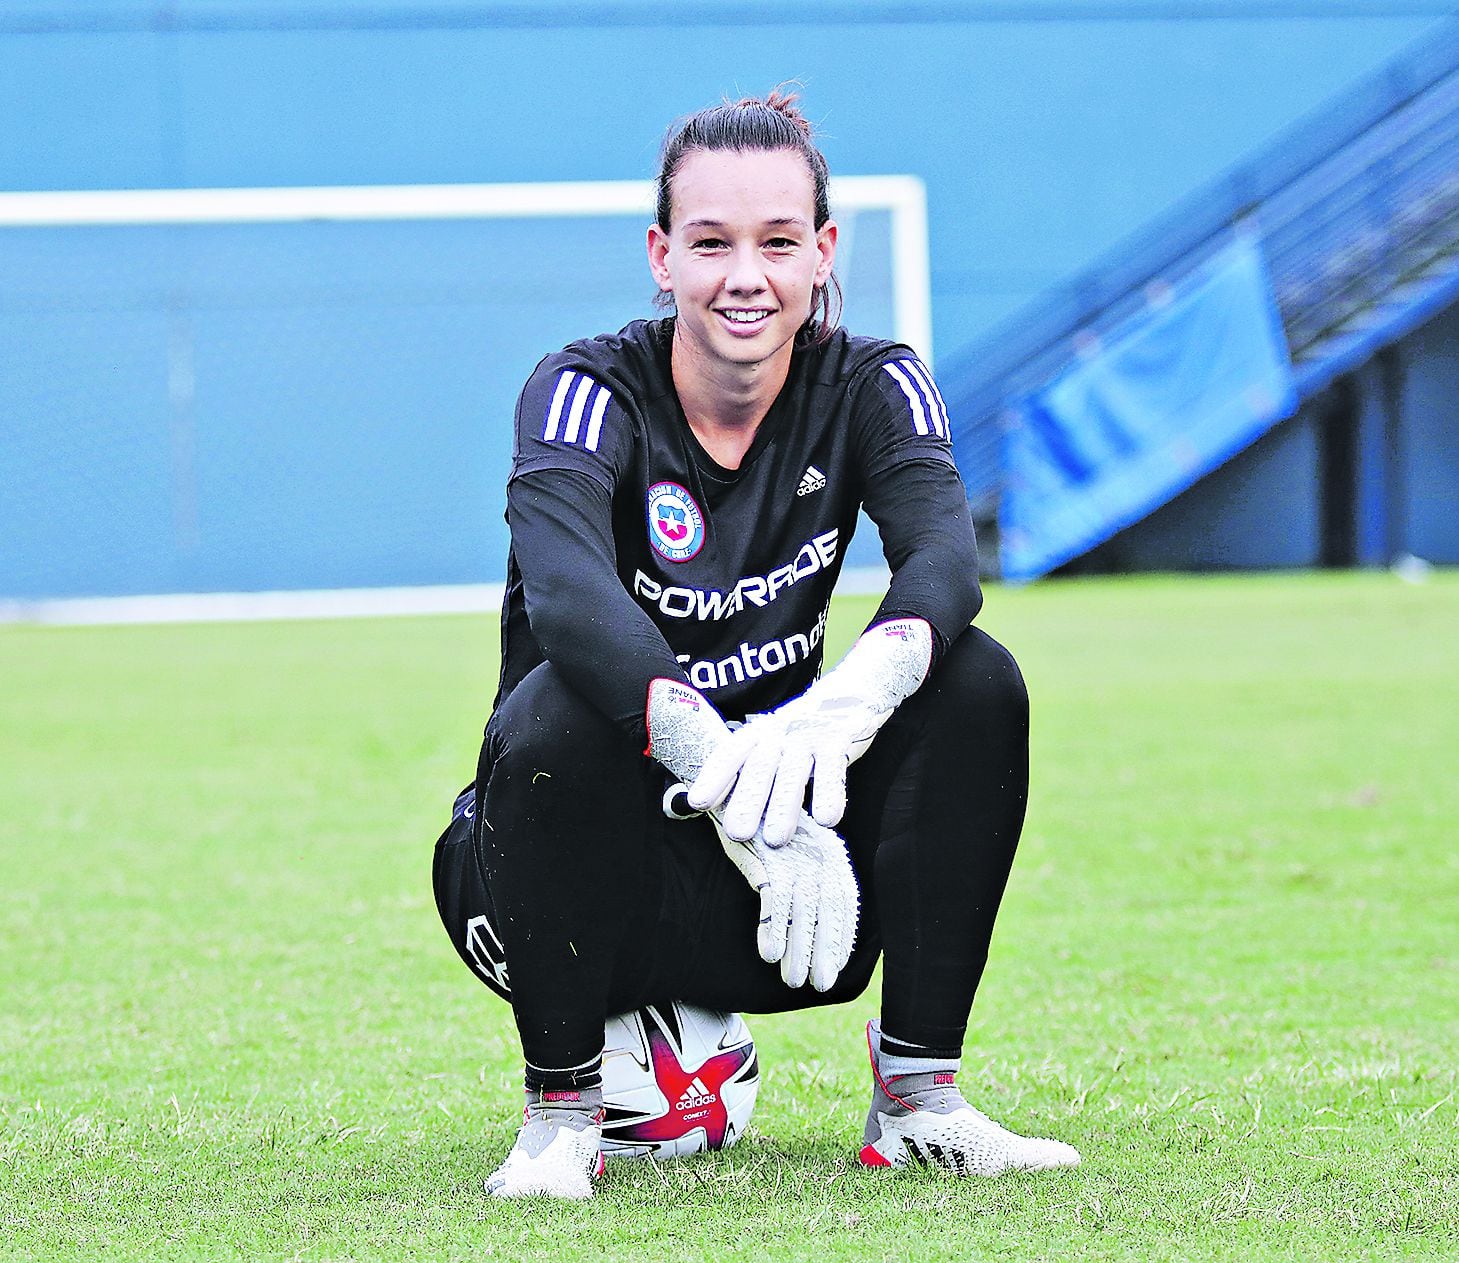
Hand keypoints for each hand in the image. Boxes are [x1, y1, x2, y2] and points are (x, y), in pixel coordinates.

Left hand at [686, 618, 933, 845]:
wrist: (850, 692)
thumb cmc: (799, 731)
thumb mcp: (771, 741)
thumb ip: (749, 769)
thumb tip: (710, 806)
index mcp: (758, 733)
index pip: (731, 753)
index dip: (714, 777)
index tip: (698, 802)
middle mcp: (779, 732)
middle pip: (759, 767)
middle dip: (747, 800)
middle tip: (737, 833)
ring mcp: (809, 736)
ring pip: (794, 774)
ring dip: (784, 807)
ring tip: (775, 840)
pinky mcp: (839, 741)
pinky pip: (833, 770)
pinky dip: (830, 794)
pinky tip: (826, 820)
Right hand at [706, 807, 858, 991]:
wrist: (738, 797)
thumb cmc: (768, 833)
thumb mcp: (797, 853)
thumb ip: (812, 883)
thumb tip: (820, 929)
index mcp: (832, 852)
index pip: (844, 902)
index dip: (841, 938)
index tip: (835, 967)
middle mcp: (819, 852)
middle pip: (827, 910)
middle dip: (824, 951)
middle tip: (818, 983)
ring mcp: (794, 853)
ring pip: (802, 910)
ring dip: (798, 949)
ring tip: (793, 979)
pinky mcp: (768, 855)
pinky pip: (775, 899)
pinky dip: (774, 928)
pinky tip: (770, 954)